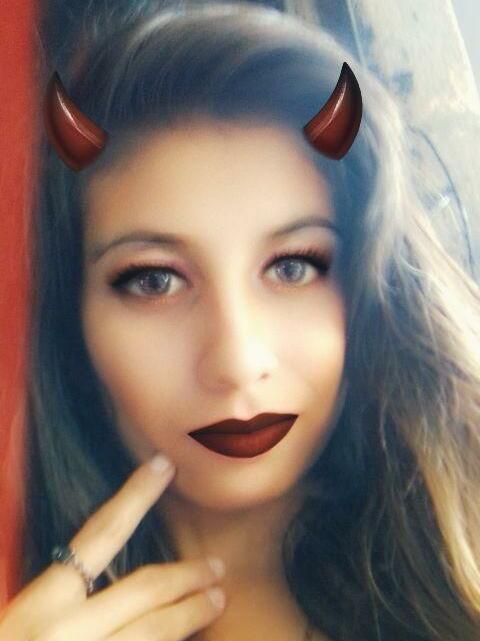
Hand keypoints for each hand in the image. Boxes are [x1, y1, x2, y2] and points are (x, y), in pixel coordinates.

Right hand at [0, 454, 225, 639]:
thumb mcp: (13, 622)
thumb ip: (54, 596)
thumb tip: (95, 570)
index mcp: (40, 605)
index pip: (99, 534)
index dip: (135, 496)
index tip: (164, 466)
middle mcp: (68, 633)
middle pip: (145, 588)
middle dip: (187, 573)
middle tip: (216, 566)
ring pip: (156, 632)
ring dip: (191, 614)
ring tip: (216, 599)